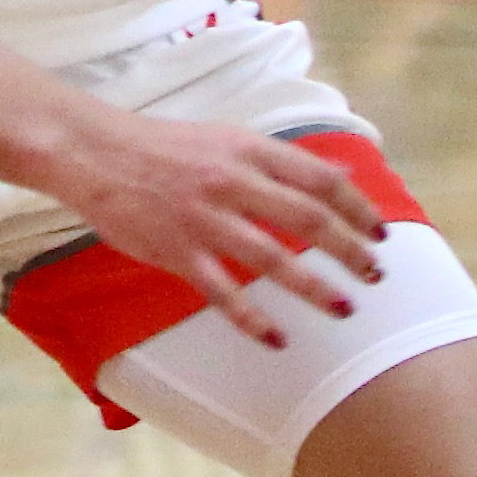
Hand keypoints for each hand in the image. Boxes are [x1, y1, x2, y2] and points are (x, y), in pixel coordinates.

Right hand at [36, 103, 389, 349]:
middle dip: (350, 251)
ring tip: (344, 308)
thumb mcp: (229, 138)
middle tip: (375, 275)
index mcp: (249, 150)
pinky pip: (221, 292)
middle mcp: (233, 182)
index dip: (358, 208)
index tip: (380, 233)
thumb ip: (282, 161)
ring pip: (273, 259)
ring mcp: (204, 220)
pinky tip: (276, 338)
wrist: (96, 152)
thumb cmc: (165, 147)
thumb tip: (340, 177)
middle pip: (307, 220)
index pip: (320, 180)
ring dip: (314, 288)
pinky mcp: (175, 251)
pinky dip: (252, 318)